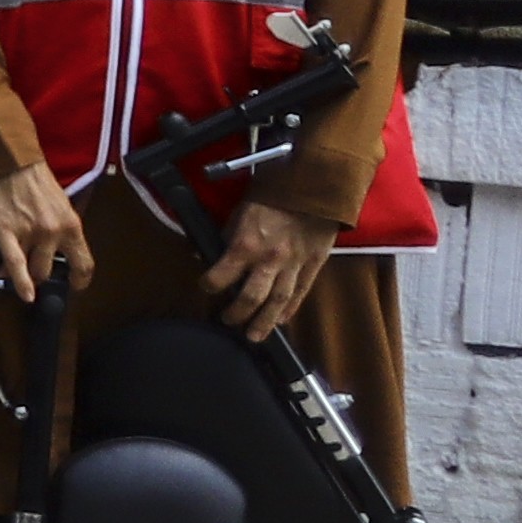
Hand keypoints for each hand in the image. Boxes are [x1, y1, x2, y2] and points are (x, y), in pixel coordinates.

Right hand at [0, 157, 94, 305]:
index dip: (81, 279)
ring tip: (19, 274)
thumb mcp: (59, 203)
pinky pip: (14, 264)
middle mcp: (53, 232)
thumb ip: (59, 227)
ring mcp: (30, 234)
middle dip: (42, 275)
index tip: (77, 285)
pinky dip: (20, 283)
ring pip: (31, 269)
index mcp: (70, 224)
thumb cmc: (31, 178)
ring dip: (25, 274)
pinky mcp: (6, 233)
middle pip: (50, 270)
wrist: (7, 161)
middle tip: (36, 275)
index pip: (83, 262)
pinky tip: (24, 294)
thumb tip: (53, 248)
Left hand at [207, 193, 341, 338]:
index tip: (206, 288)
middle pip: (251, 297)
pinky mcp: (314, 265)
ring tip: (254, 336)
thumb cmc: (272, 195)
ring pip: (278, 301)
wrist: (315, 186)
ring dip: (264, 322)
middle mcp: (269, 260)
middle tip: (228, 321)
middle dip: (237, 313)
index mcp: (246, 244)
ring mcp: (294, 265)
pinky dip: (290, 309)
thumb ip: (228, 237)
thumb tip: (210, 254)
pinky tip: (280, 320)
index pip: (220, 276)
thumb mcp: (240, 212)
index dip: (209, 285)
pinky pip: (301, 293)